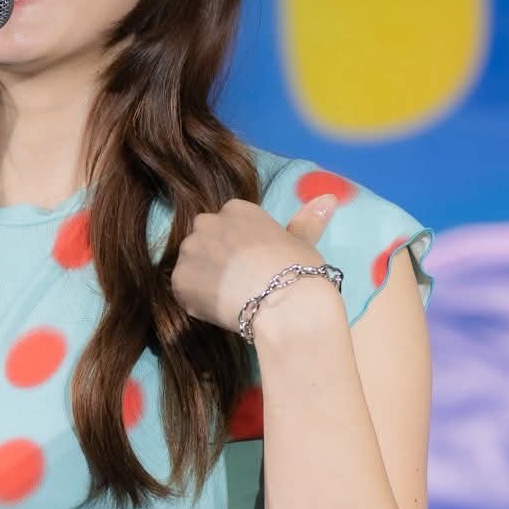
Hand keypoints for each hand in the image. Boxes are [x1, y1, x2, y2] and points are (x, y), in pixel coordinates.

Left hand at [168, 193, 339, 332]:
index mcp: (236, 209)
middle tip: (239, 284)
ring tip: (231, 300)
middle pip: (205, 242)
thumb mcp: (304, 241)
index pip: (228, 224)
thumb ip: (306, 220)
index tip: (253, 264)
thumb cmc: (299, 270)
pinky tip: (220, 311)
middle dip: (216, 259)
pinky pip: (184, 292)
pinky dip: (197, 303)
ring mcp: (191, 251)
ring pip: (192, 267)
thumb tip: (328, 198)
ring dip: (204, 281)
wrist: (286, 305)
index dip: (239, 248)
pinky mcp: (180, 281)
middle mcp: (208, 223)